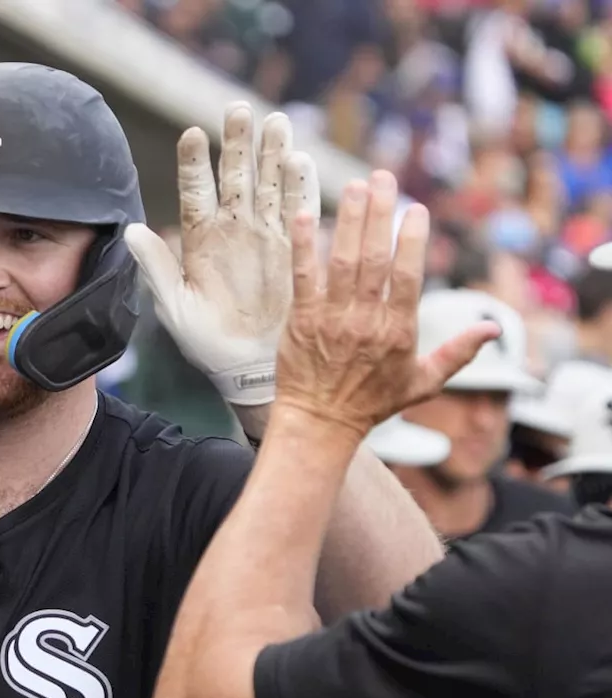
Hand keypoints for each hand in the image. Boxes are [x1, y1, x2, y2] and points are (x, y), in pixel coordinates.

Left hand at [124, 103, 319, 405]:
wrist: (249, 368)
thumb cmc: (207, 342)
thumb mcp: (174, 306)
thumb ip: (154, 266)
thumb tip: (128, 228)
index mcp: (199, 239)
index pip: (196, 191)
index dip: (194, 163)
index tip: (192, 134)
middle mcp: (233, 229)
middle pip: (236, 176)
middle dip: (238, 142)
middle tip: (238, 109)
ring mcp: (266, 235)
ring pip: (270, 184)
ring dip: (272, 153)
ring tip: (273, 120)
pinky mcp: (295, 248)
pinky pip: (300, 210)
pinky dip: (301, 186)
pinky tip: (300, 159)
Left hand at [275, 171, 498, 437]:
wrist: (320, 422)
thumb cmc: (372, 402)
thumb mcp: (424, 383)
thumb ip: (458, 353)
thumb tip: (493, 327)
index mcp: (398, 332)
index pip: (407, 278)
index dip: (411, 241)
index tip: (415, 209)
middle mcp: (365, 322)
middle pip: (375, 260)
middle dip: (379, 215)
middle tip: (381, 178)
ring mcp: (331, 320)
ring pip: (342, 262)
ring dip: (349, 221)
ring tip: (354, 186)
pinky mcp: (301, 320)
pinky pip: (303, 276)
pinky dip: (304, 246)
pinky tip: (306, 215)